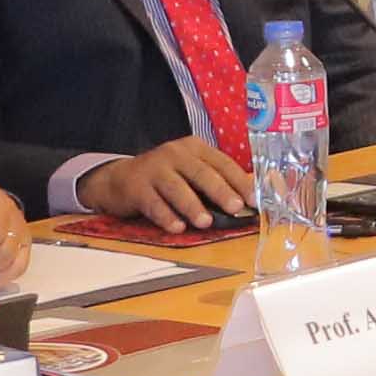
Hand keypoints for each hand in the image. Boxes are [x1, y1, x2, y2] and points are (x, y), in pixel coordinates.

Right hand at [82, 139, 260, 230]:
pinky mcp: (136, 186)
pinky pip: (153, 203)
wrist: (120, 179)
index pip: (222, 163)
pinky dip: (166, 216)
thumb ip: (217, 181)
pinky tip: (177, 227)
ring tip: (205, 222)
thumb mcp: (191, 172)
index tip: (254, 199)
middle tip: (234, 207)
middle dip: (219, 191)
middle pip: (200, 173)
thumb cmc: (166, 178)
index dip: (239, 181)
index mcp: (194, 148)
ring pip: (176, 187)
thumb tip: (251, 197)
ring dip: (192, 205)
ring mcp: (154, 168)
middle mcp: (175, 154)